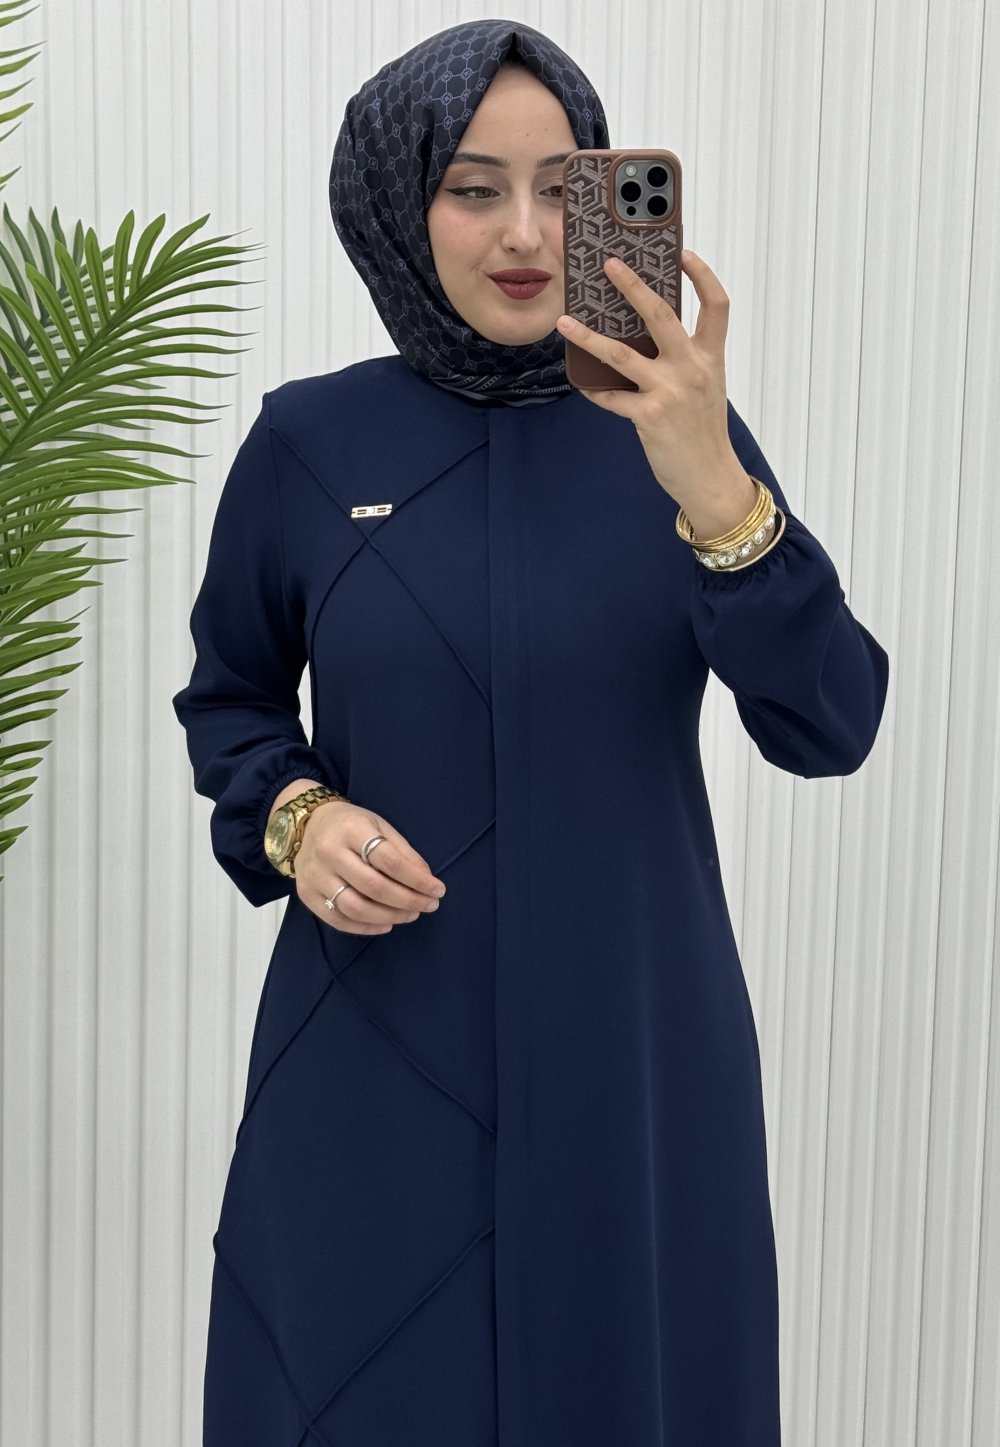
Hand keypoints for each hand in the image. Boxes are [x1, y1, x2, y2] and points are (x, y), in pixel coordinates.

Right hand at [294, 800, 445, 933]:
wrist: (308, 824)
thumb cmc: (350, 825)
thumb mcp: (380, 826)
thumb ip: (403, 852)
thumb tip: (427, 880)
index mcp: (352, 830)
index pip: (390, 861)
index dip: (417, 880)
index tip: (437, 890)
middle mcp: (329, 852)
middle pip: (374, 887)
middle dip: (407, 901)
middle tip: (428, 906)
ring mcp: (315, 875)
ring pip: (355, 907)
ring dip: (389, 917)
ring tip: (410, 915)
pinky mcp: (306, 894)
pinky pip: (337, 920)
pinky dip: (365, 928)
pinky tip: (386, 925)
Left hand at [555, 249, 757, 539]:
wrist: (711, 477)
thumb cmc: (703, 431)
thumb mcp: (705, 387)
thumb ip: (683, 360)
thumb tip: (642, 336)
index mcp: (710, 357)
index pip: (716, 305)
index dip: (702, 275)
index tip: (684, 252)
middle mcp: (692, 369)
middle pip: (661, 315)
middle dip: (633, 286)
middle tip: (610, 263)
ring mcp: (669, 392)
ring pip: (621, 354)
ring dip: (588, 336)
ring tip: (565, 321)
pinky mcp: (649, 416)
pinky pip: (611, 397)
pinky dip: (594, 390)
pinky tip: (581, 383)